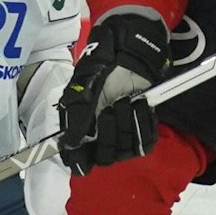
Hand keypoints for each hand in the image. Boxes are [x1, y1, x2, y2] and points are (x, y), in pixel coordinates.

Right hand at [57, 9, 168, 175]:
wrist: (129, 54)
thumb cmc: (102, 69)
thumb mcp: (84, 89)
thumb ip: (78, 117)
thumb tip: (69, 144)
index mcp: (81, 129)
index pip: (79, 160)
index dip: (83, 160)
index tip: (88, 152)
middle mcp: (100, 136)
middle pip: (106, 157)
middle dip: (111, 132)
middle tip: (112, 107)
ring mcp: (122, 134)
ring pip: (126, 150)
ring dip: (128, 124)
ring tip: (127, 100)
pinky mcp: (142, 129)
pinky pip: (146, 143)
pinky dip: (145, 123)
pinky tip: (141, 105)